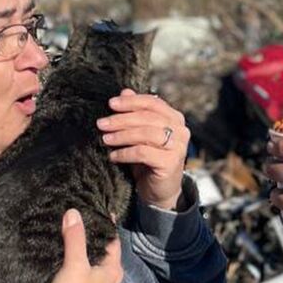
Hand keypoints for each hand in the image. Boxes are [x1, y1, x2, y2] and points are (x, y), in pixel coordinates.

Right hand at [49, 209, 122, 282]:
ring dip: (94, 266)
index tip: (101, 215)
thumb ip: (74, 238)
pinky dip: (89, 281)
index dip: (107, 229)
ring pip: (102, 276)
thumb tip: (74, 213)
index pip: (114, 244)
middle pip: (109, 260)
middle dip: (99, 247)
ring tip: (81, 255)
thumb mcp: (74, 264)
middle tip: (87, 232)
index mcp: (114, 272)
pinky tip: (78, 280)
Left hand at [97, 89, 189, 209]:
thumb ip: (135, 113)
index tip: (110, 104)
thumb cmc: (149, 160)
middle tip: (101, 123)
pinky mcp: (171, 163)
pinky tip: (113, 156)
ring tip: (105, 139)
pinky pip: (143, 153)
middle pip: (148, 118)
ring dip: (122, 135)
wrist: (160, 191)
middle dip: (121, 119)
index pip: (153, 103)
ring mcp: (178, 147)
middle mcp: (181, 130)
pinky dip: (125, 153)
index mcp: (175, 118)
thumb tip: (124, 92)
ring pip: (146, 134)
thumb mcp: (140, 135)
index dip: (131, 102)